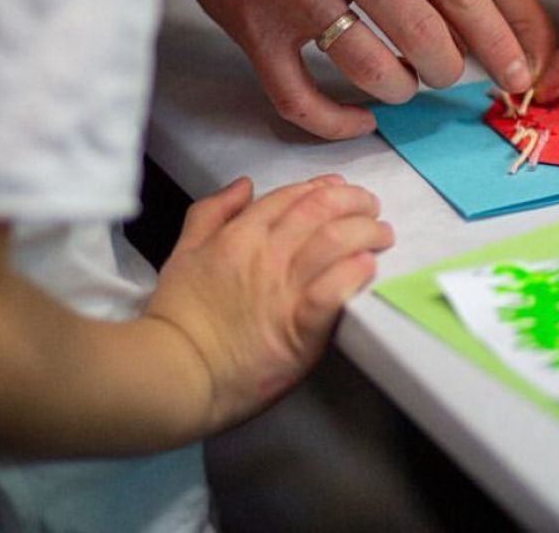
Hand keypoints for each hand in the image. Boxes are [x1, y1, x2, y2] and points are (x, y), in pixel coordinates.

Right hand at [145, 175, 391, 432]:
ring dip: (365, 231)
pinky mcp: (300, 327)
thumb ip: (211, 214)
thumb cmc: (178, 317)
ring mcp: (285, 290)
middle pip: (321, 211)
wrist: (176, 371)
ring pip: (335, 242)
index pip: (291, 197)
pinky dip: (354, 273)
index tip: (341, 188)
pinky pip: (334, 290)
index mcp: (240, 235)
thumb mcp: (183, 253)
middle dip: (354, 201)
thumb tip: (243, 185)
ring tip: (382, 234)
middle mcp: (267, 255)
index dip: (322, 188)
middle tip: (372, 206)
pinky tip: (368, 266)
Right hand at [176, 0, 531, 139]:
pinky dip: (337, 123)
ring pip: (372, 74)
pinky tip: (358, 119)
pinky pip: (303, 101)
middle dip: (447, 71)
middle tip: (445, 72)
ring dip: (399, 91)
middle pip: (425, 38)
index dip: (497, 43)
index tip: (518, 74)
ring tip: (401, 82)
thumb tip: (475, 28)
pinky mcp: (252, 29)